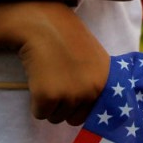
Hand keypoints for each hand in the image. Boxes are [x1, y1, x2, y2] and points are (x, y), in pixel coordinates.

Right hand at [14, 1, 109, 125]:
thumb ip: (96, 82)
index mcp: (106, 81)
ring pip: (56, 117)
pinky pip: (40, 114)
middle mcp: (93, 90)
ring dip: (49, 103)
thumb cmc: (64, 37)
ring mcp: (72, 94)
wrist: (42, 23)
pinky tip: (37, 79)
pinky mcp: (49, 97)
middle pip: (74, 118)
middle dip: (63, 106)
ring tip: (48, 76)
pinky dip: (35, 102)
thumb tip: (92, 112)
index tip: (71, 89)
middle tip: (56, 80)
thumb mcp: (94, 58)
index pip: (95, 112)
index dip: (80, 103)